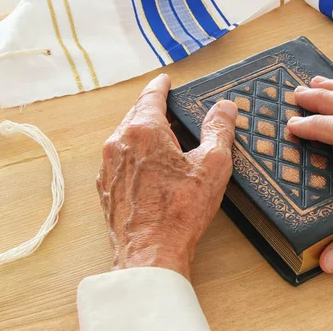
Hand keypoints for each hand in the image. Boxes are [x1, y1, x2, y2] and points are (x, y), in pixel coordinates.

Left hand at [96, 74, 237, 279]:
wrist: (150, 253)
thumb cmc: (181, 210)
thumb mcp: (212, 164)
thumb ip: (219, 130)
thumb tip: (225, 108)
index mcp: (143, 131)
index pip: (151, 96)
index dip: (161, 86)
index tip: (164, 80)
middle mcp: (119, 144)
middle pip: (136, 115)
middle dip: (152, 108)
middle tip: (168, 107)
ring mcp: (108, 167)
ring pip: (126, 137)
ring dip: (143, 132)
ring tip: (163, 137)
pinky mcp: (107, 188)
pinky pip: (120, 160)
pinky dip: (135, 154)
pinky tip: (151, 167)